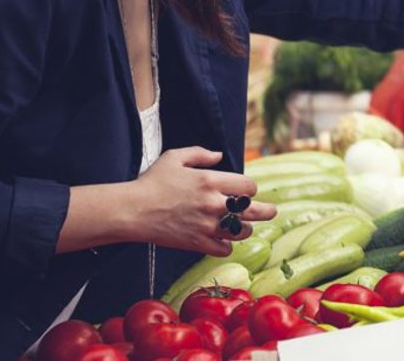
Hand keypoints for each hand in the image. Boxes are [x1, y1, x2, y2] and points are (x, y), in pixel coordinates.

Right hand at [124, 147, 275, 256]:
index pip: (249, 186)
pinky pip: (224, 249)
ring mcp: (206, 225)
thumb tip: (219, 156)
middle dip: (267, 211)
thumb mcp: (174, 158)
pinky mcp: (198, 243)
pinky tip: (222, 240)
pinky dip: (226, 246)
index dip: (250, 188)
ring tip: (241, 226)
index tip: (245, 191)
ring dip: (243, 228)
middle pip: (254, 210)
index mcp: (210, 181)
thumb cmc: (151, 183)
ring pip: (241, 232)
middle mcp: (213, 204)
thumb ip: (200, 153)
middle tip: (272, 212)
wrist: (131, 210)